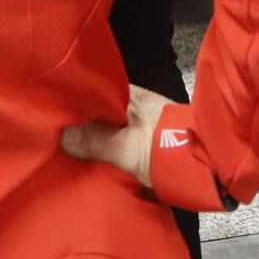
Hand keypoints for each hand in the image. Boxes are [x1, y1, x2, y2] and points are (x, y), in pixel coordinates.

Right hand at [60, 84, 174, 188]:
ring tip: (64, 152)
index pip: (92, 92)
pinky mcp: (147, 143)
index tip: (50, 115)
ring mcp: (141, 123)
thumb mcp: (127, 149)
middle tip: (52, 138)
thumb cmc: (168, 150)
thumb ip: (95, 142)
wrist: (209, 166)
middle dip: (79, 125)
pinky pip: (117, 143)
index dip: (72, 103)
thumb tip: (60, 135)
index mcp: (129, 95)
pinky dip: (105, 151)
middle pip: (98, 113)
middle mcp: (134, 105)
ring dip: (92, 140)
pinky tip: (90, 162)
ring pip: (108, 128)